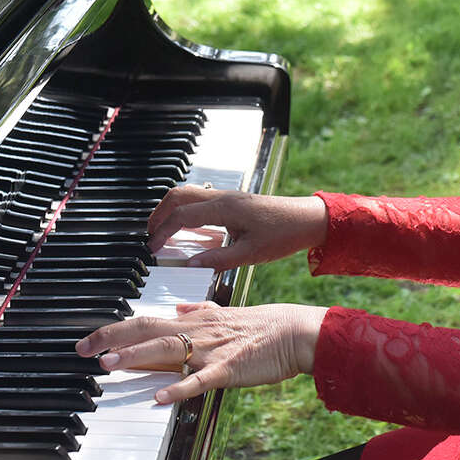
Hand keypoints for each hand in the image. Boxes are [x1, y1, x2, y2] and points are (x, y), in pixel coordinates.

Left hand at [76, 302, 327, 404]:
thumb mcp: (226, 312)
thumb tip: (177, 307)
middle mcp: (197, 330)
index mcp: (195, 319)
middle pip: (147, 330)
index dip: (115, 329)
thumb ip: (199, 309)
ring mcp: (212, 349)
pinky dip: (178, 388)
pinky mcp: (228, 369)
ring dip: (135, 357)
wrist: (296, 331)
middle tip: (82, 350)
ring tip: (108, 365)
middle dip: (112, 339)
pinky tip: (159, 397)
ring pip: (167, 349)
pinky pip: (199, 379)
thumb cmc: (264, 325)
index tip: (89, 339)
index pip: (146, 320)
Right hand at [146, 186, 326, 268]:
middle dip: (159, 214)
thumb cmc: (285, 234)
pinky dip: (185, 208)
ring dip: (171, 209)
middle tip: (150, 236)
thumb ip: (218, 260)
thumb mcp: (251, 254)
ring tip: (162, 230)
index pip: (182, 216)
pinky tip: (187, 226)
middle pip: (178, 196)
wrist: (309, 219)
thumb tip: (191, 266)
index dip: (163, 232)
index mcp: (224, 208)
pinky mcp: (234, 201)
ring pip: (188, 193)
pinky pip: (200, 198)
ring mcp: (228, 196)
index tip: (153, 248)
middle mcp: (223, 197)